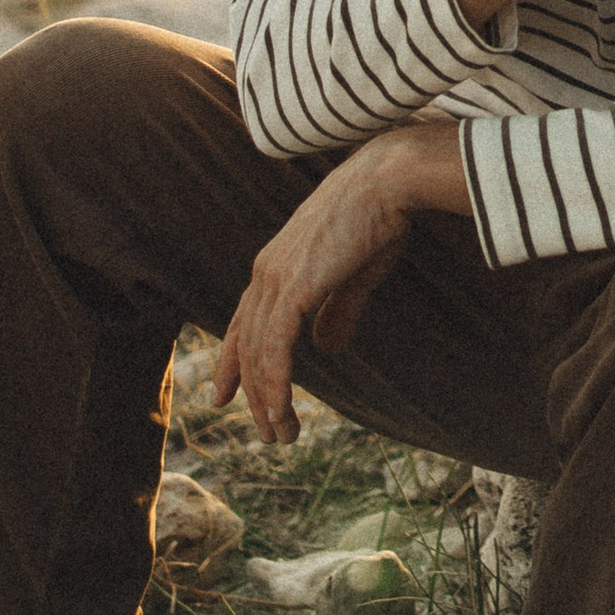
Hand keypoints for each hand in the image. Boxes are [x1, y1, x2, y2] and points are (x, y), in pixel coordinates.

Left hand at [215, 123, 466, 443]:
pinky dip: (275, 384)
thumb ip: (337, 312)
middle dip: (254, 394)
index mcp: (274, 267)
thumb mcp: (354, 273)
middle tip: (270, 434)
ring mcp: (275, 280)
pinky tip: (280, 410)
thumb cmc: (378, 218)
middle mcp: (265, 274)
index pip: (242, 324)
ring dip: (267, 399)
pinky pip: (274, 348)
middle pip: (246, 346)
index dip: (233, 362)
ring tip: (281, 435)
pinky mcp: (293, 287)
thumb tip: (327, 349)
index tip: (225, 396)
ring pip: (257, 353)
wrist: (389, 180)